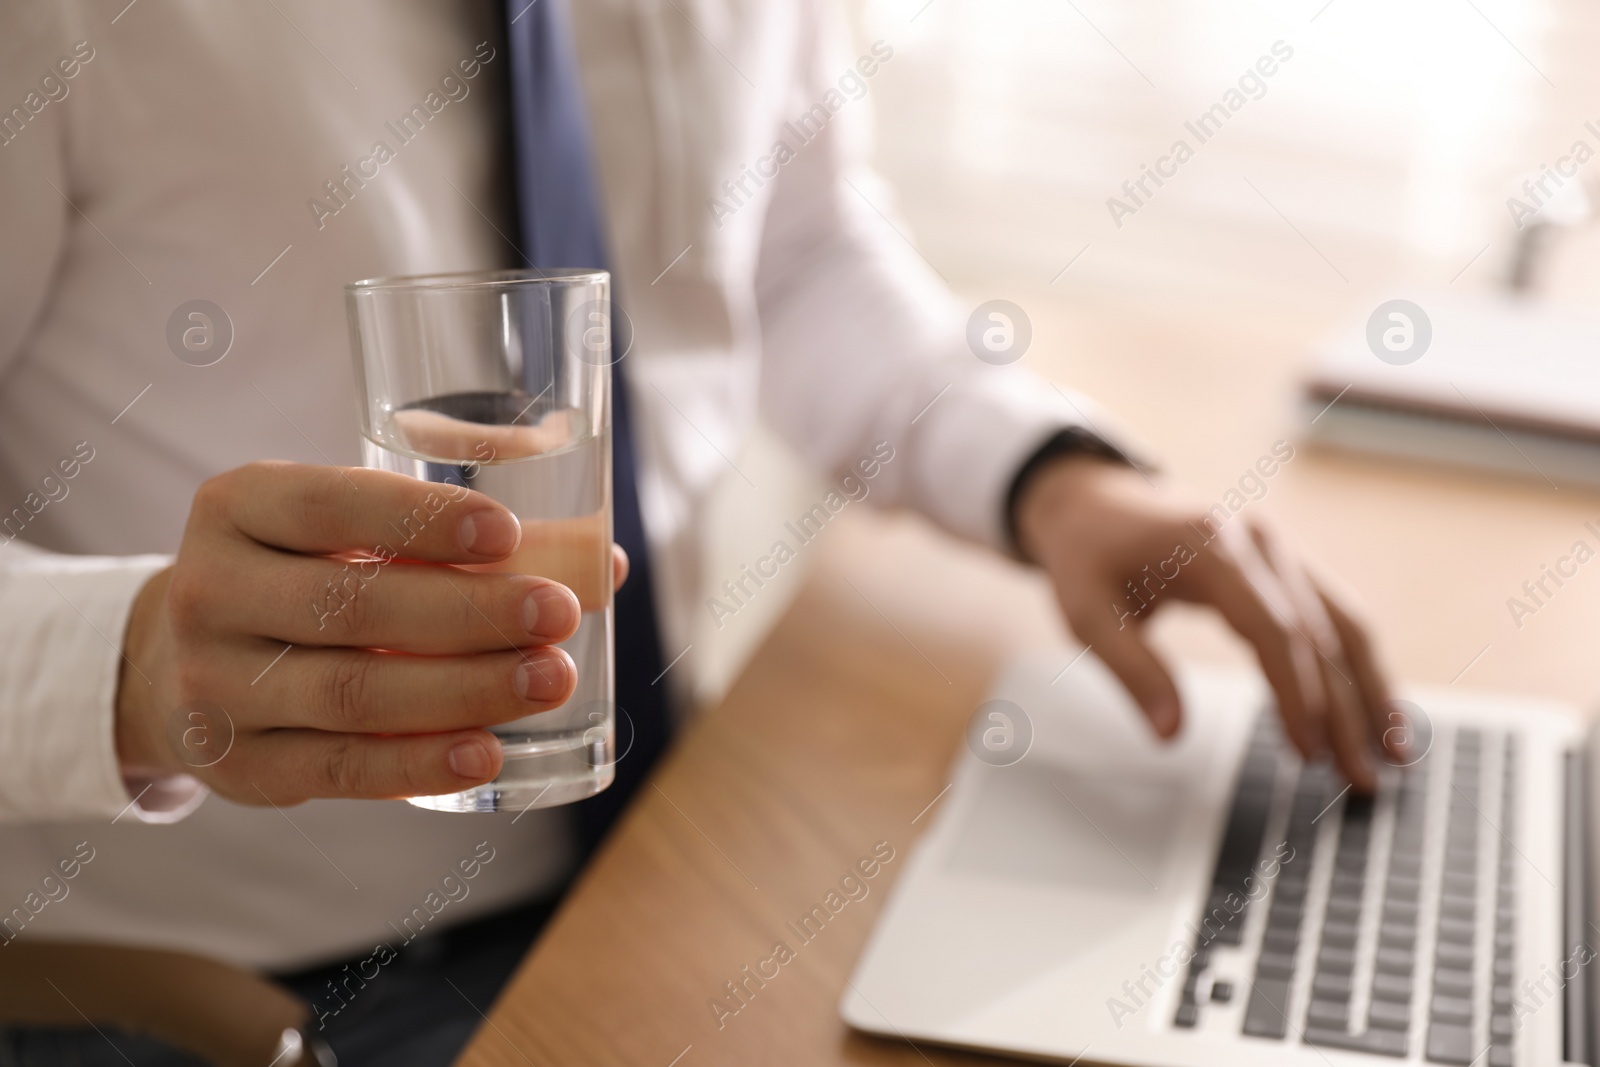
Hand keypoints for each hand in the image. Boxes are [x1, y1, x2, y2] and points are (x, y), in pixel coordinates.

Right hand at [115, 461, 618, 805]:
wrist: (184, 662)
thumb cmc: (310, 573)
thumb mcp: (353, 527)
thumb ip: (469, 533)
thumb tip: (605, 561)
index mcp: (239, 507)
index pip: (329, 506)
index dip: (421, 521)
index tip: (508, 534)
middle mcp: (212, 591)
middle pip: (352, 606)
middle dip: (469, 613)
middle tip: (560, 614)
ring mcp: (217, 687)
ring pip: (352, 694)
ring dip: (463, 690)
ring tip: (551, 679)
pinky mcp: (242, 765)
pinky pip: (340, 769)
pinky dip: (419, 764)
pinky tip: (488, 752)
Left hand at [1013, 454, 1400, 790]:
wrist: (1093, 501)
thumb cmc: (1087, 555)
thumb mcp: (1085, 611)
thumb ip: (1131, 669)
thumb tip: (1171, 735)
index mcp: (1210, 544)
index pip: (1273, 627)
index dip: (1295, 693)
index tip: (1308, 751)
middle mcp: (1257, 540)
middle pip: (1319, 630)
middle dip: (1345, 710)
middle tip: (1362, 780)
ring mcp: (1276, 548)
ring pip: (1342, 621)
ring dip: (1371, 690)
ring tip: (1393, 755)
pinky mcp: (1283, 564)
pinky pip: (1333, 614)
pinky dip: (1357, 664)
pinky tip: (1375, 710)